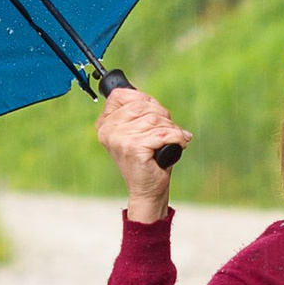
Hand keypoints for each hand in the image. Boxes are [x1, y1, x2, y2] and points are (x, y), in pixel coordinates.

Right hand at [95, 81, 189, 221]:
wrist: (147, 189)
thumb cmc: (147, 159)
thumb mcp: (138, 131)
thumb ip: (139, 113)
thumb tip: (152, 101)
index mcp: (104, 124)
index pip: (120, 95)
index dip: (143, 100)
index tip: (154, 113)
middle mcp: (107, 130)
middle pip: (141, 106)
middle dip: (162, 115)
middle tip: (167, 130)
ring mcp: (118, 139)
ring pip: (154, 119)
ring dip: (171, 128)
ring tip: (172, 140)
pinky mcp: (133, 147)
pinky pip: (163, 133)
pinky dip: (177, 137)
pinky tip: (179, 144)